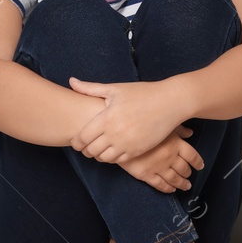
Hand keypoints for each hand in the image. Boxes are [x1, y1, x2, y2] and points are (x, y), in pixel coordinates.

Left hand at [67, 77, 182, 163]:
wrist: (170, 103)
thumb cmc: (142, 93)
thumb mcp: (115, 89)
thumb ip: (90, 88)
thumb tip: (71, 81)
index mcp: (106, 118)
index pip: (82, 138)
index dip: (76, 142)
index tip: (75, 141)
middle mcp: (115, 134)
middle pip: (91, 151)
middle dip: (85, 150)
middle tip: (85, 146)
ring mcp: (127, 144)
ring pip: (104, 158)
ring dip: (98, 155)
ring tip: (99, 148)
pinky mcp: (138, 151)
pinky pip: (119, 161)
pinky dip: (112, 158)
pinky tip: (112, 150)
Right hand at [121, 125, 203, 192]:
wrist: (120, 134)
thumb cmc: (142, 124)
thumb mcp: (163, 123)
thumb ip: (178, 129)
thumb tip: (190, 133)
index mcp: (175, 144)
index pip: (192, 156)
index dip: (197, 162)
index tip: (200, 166)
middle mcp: (169, 157)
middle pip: (184, 168)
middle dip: (188, 173)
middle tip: (190, 176)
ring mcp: (158, 167)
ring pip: (174, 179)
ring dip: (181, 183)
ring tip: (186, 186)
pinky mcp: (146, 174)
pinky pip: (160, 184)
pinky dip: (167, 188)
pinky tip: (171, 190)